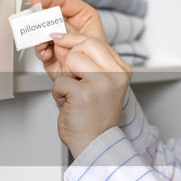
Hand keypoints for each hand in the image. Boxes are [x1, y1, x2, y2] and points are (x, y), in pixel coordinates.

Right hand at [29, 0, 107, 78]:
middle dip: (40, 19)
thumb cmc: (100, 67)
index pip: (65, 2)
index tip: (37, 1)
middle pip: (50, 16)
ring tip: (42, 43)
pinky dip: (41, 51)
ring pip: (42, 32)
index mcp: (84, 20)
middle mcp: (70, 29)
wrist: (92, 93)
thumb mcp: (89, 44)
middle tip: (33, 20)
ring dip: (39, 37)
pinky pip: (41, 49)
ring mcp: (59, 42)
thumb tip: (52, 24)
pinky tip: (46, 54)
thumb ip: (70, 32)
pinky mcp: (51, 55)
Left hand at [49, 32, 130, 157]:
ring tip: (73, 92)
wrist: (94, 143)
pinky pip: (60, 82)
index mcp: (121, 70)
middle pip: (83, 45)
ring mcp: (101, 83)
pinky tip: (69, 104)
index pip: (94, 41)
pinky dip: (58, 94)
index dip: (73, 40)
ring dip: (65, 77)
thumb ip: (90, 62)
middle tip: (71, 75)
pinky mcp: (84, 94)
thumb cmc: (93, 114)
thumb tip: (64, 38)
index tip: (59, 38)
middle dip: (70, 58)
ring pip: (71, 59)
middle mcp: (115, 74)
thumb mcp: (100, 82)